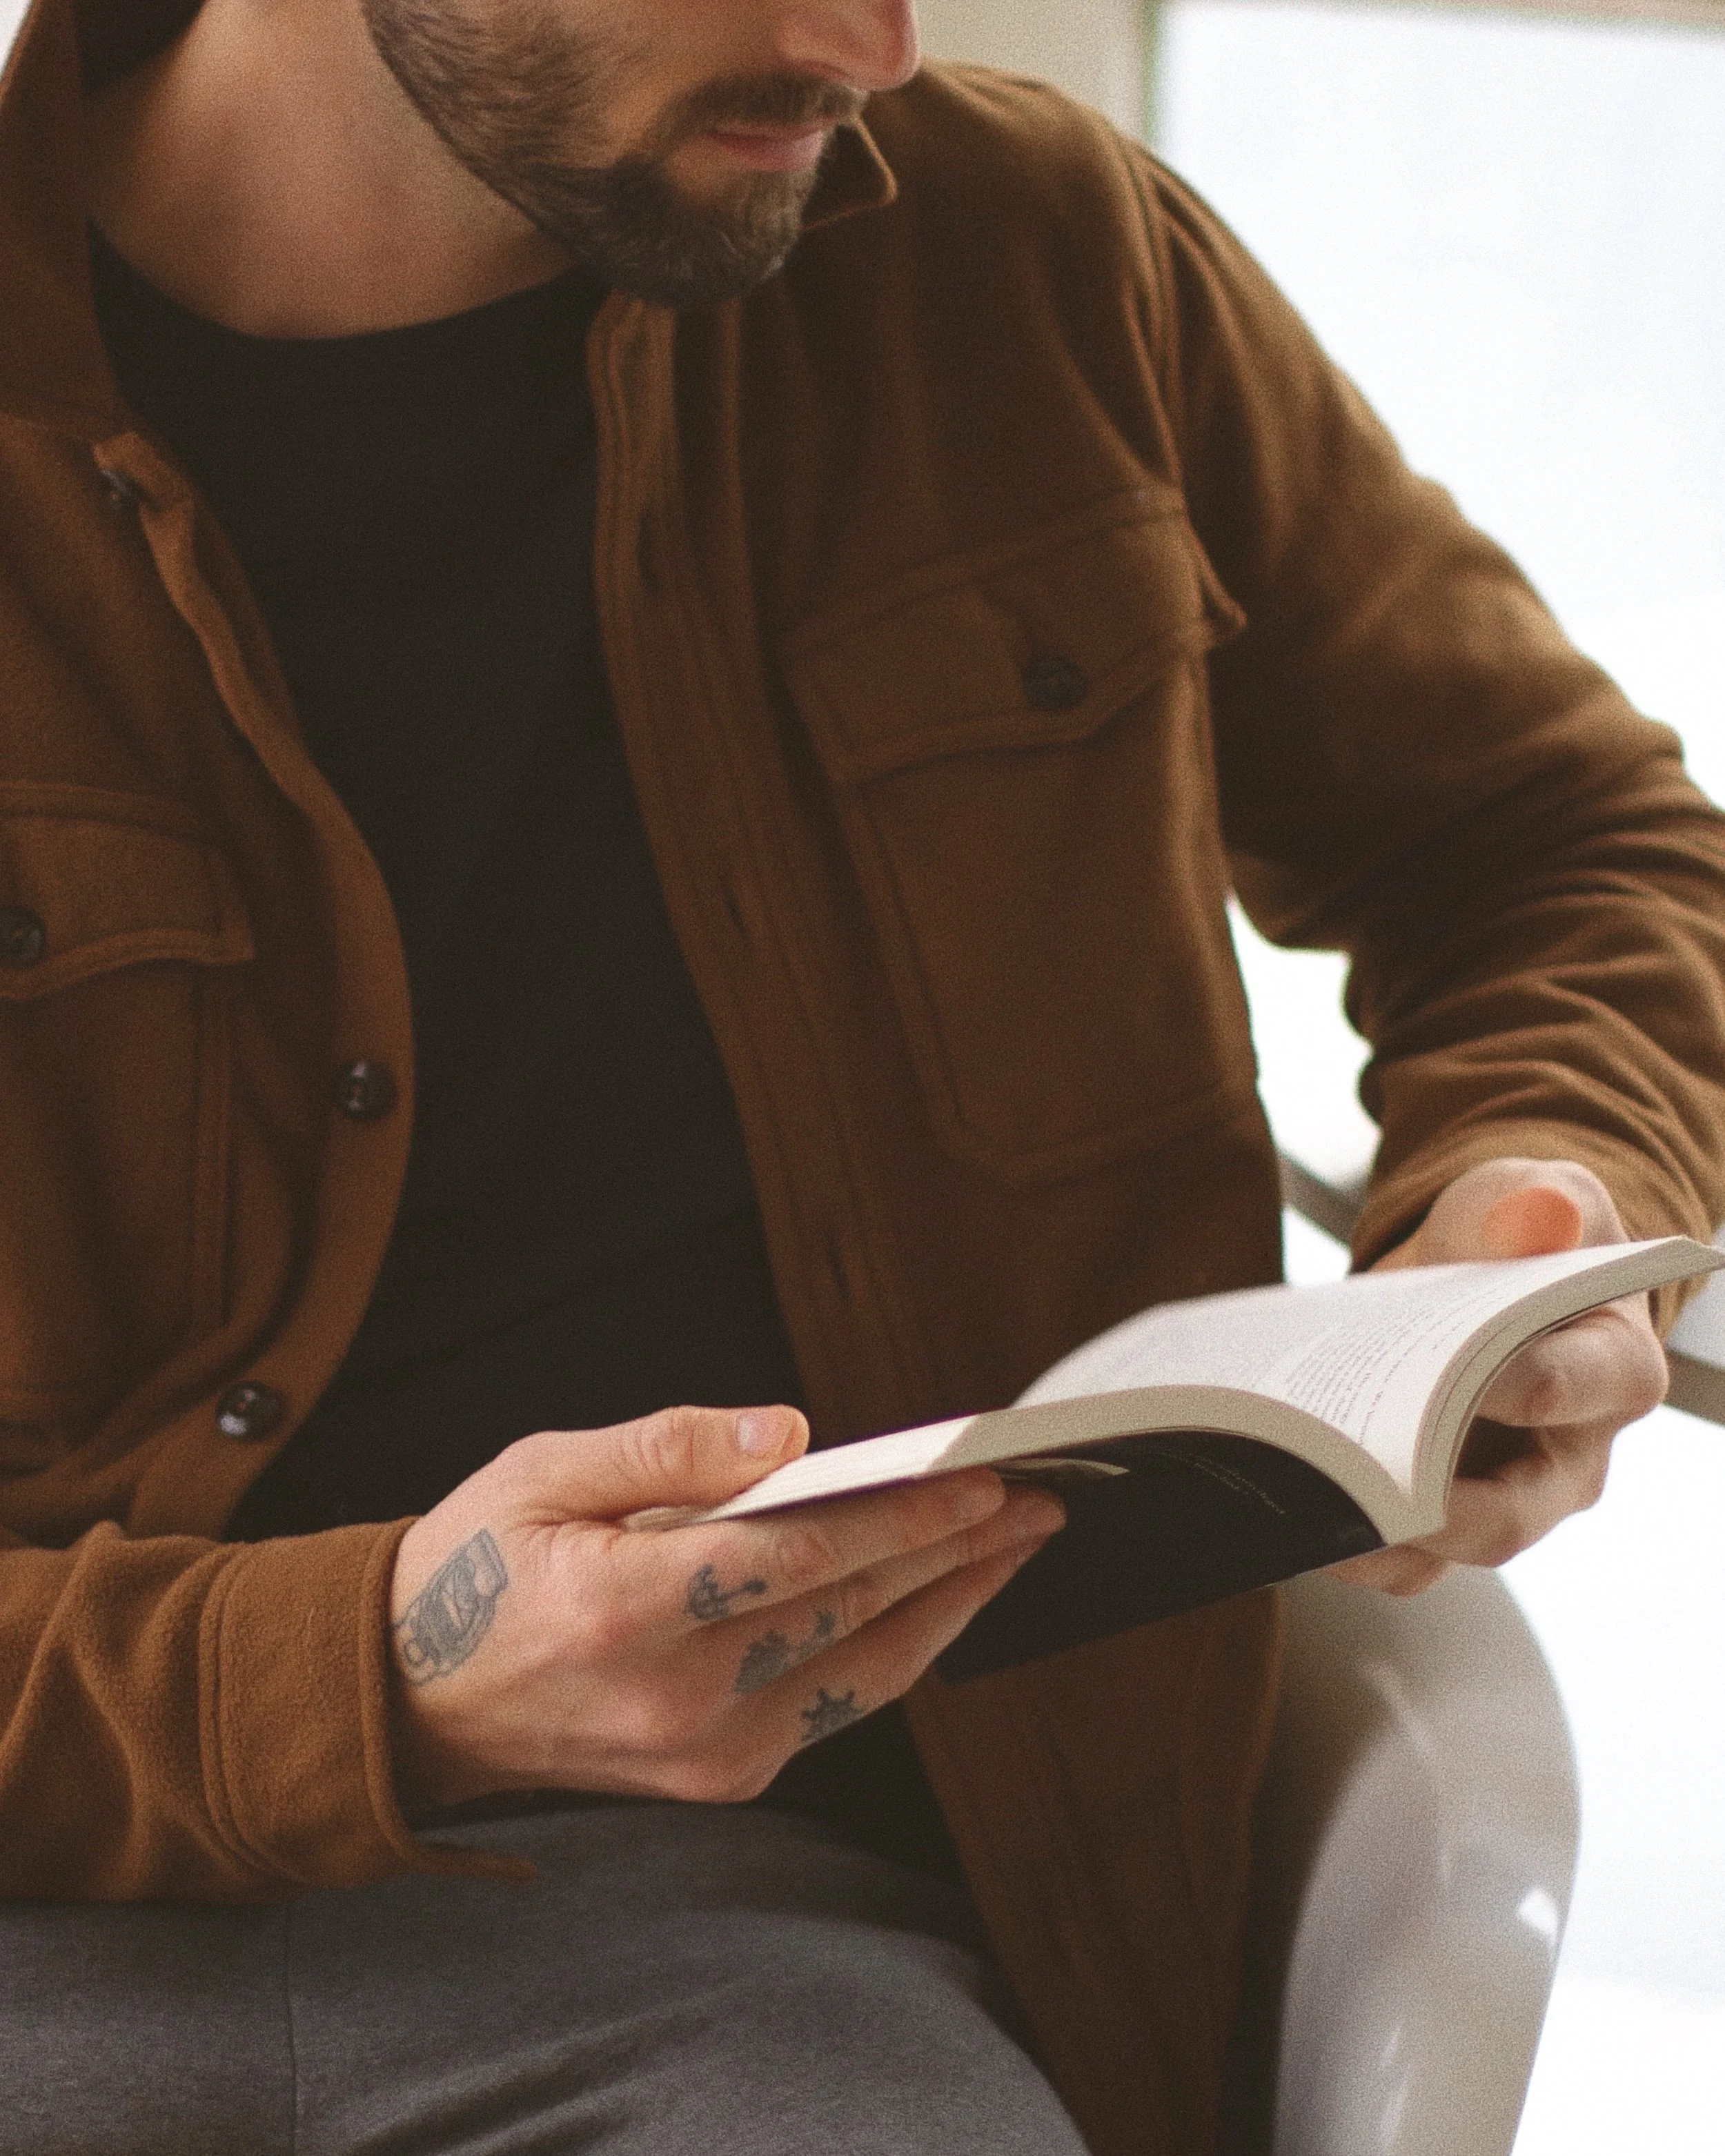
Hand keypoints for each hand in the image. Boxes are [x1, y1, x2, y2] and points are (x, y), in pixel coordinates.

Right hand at [387, 1404, 1062, 1811]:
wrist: (413, 1700)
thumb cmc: (477, 1563)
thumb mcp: (543, 1470)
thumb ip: (668, 1447)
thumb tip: (793, 1432)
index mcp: (622, 1610)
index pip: (798, 1559)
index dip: (902, 1518)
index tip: (984, 1479)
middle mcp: (674, 1699)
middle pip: (851, 1613)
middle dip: (956, 1552)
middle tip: (1041, 1498)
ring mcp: (704, 1754)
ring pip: (865, 1673)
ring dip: (952, 1605)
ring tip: (1019, 1543)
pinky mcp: (722, 1779)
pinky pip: (837, 1705)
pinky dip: (899, 1649)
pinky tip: (942, 1598)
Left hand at [1330, 1157, 1667, 1595]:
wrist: (1473, 1268)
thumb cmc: (1513, 1232)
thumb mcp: (1524, 1195)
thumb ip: (1529, 1203)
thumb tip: (1542, 1213)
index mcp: (1615, 1371)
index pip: (1570, 1390)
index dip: (1509, 1386)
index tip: (1438, 1370)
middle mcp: (1568, 1460)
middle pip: (1505, 1515)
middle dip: (1422, 1508)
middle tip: (1350, 1482)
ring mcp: (1500, 1500)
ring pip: (1437, 1554)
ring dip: (1361, 1539)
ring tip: (1290, 1504)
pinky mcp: (1437, 1516)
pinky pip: (1390, 1552)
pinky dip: (1334, 1536)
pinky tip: (1273, 1496)